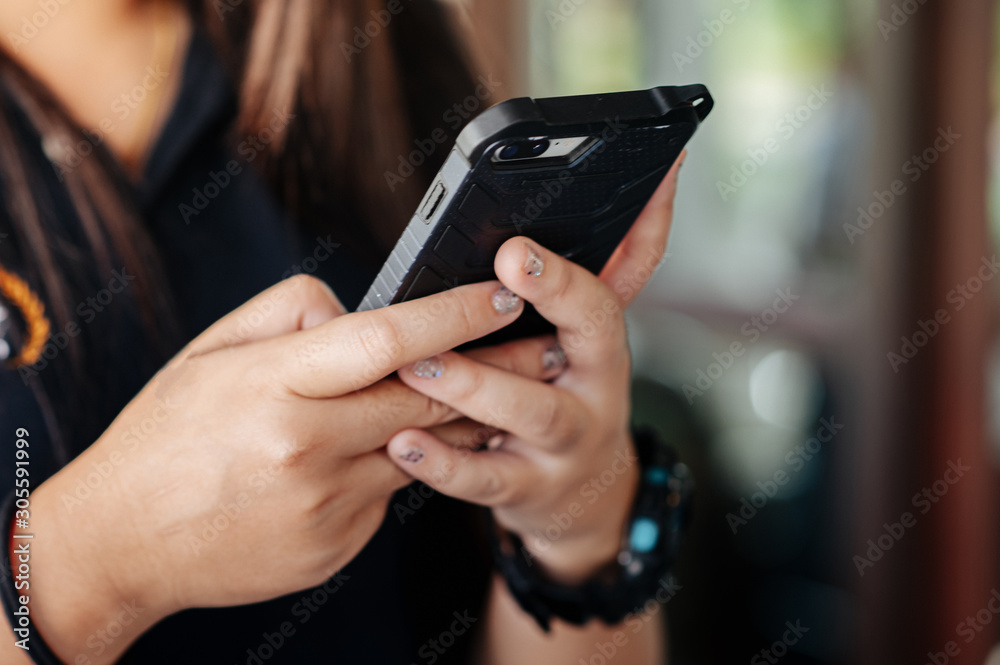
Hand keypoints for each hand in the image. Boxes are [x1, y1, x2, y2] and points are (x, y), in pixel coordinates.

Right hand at [23, 275, 526, 662]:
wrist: (121, 540)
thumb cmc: (165, 435)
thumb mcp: (209, 351)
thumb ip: (288, 312)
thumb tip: (355, 311)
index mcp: (273, 386)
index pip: (386, 339)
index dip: (455, 315)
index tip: (503, 296)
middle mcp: (306, 447)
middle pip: (427, 396)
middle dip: (495, 368)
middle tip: (544, 345)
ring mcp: (326, 504)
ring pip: (422, 447)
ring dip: (467, 418)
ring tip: (509, 389)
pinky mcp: (338, 545)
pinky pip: (390, 492)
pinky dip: (403, 463)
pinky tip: (396, 447)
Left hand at [386, 154, 684, 582]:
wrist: (582, 496)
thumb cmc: (562, 395)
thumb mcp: (575, 343)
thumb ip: (564, 284)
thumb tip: (599, 194)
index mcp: (599, 340)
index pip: (605, 289)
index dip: (569, 266)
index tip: (520, 245)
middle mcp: (597, 384)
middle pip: (593, 333)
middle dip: (554, 294)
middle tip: (503, 262)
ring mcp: (568, 441)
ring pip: (534, 410)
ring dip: (478, 383)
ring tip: (421, 365)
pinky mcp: (529, 488)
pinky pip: (487, 477)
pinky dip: (444, 461)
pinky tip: (403, 442)